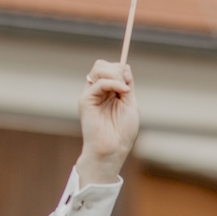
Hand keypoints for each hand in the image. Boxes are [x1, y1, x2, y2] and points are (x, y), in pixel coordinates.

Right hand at [76, 59, 137, 185]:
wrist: (113, 150)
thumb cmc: (122, 132)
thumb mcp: (130, 104)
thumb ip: (127, 85)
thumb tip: (125, 66)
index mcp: (108, 92)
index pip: (110, 68)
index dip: (121, 69)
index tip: (129, 81)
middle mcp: (98, 91)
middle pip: (102, 65)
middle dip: (116, 69)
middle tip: (126, 85)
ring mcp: (91, 95)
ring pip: (98, 68)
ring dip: (115, 74)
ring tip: (124, 89)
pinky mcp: (86, 100)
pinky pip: (99, 82)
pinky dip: (113, 83)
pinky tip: (123, 91)